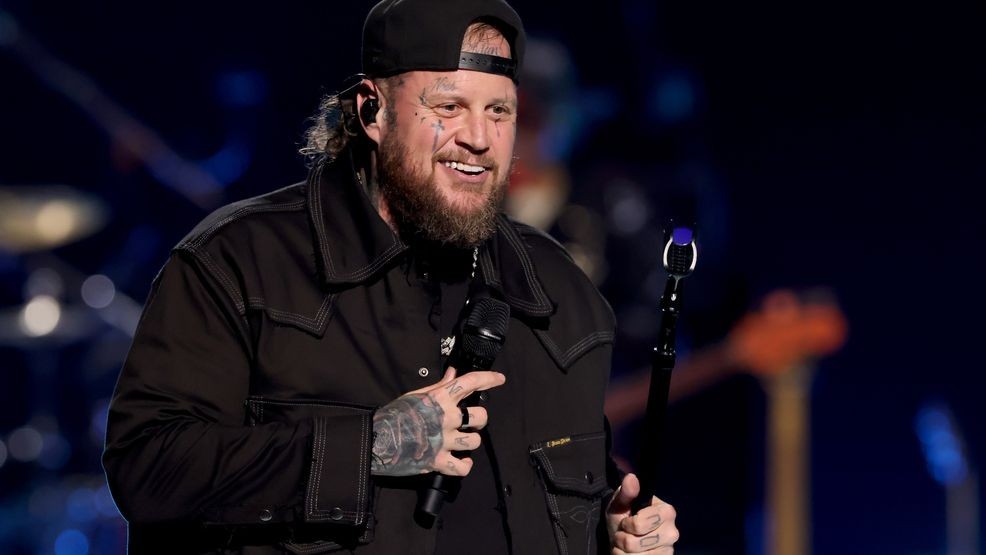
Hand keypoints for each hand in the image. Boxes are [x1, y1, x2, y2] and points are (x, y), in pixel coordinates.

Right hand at [370, 367, 504, 476]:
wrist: (377, 440)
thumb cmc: (394, 415)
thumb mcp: (416, 395)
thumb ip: (439, 386)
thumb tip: (453, 374)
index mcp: (440, 398)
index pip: (470, 383)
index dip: (489, 379)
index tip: (499, 380)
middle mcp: (446, 418)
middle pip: (480, 417)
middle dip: (478, 419)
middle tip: (469, 422)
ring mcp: (444, 440)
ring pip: (474, 441)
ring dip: (470, 441)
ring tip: (461, 442)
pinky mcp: (438, 461)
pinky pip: (463, 467)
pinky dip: (464, 465)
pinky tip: (461, 460)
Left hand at [605, 473, 678, 553]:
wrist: (624, 540)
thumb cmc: (624, 519)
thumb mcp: (620, 504)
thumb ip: (626, 493)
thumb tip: (631, 477)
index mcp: (666, 512)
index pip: (639, 524)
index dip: (626, 524)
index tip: (627, 521)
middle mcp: (672, 532)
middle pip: (634, 543)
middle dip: (622, 539)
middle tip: (624, 534)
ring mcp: (669, 550)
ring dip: (623, 552)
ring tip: (626, 545)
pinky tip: (631, 554)